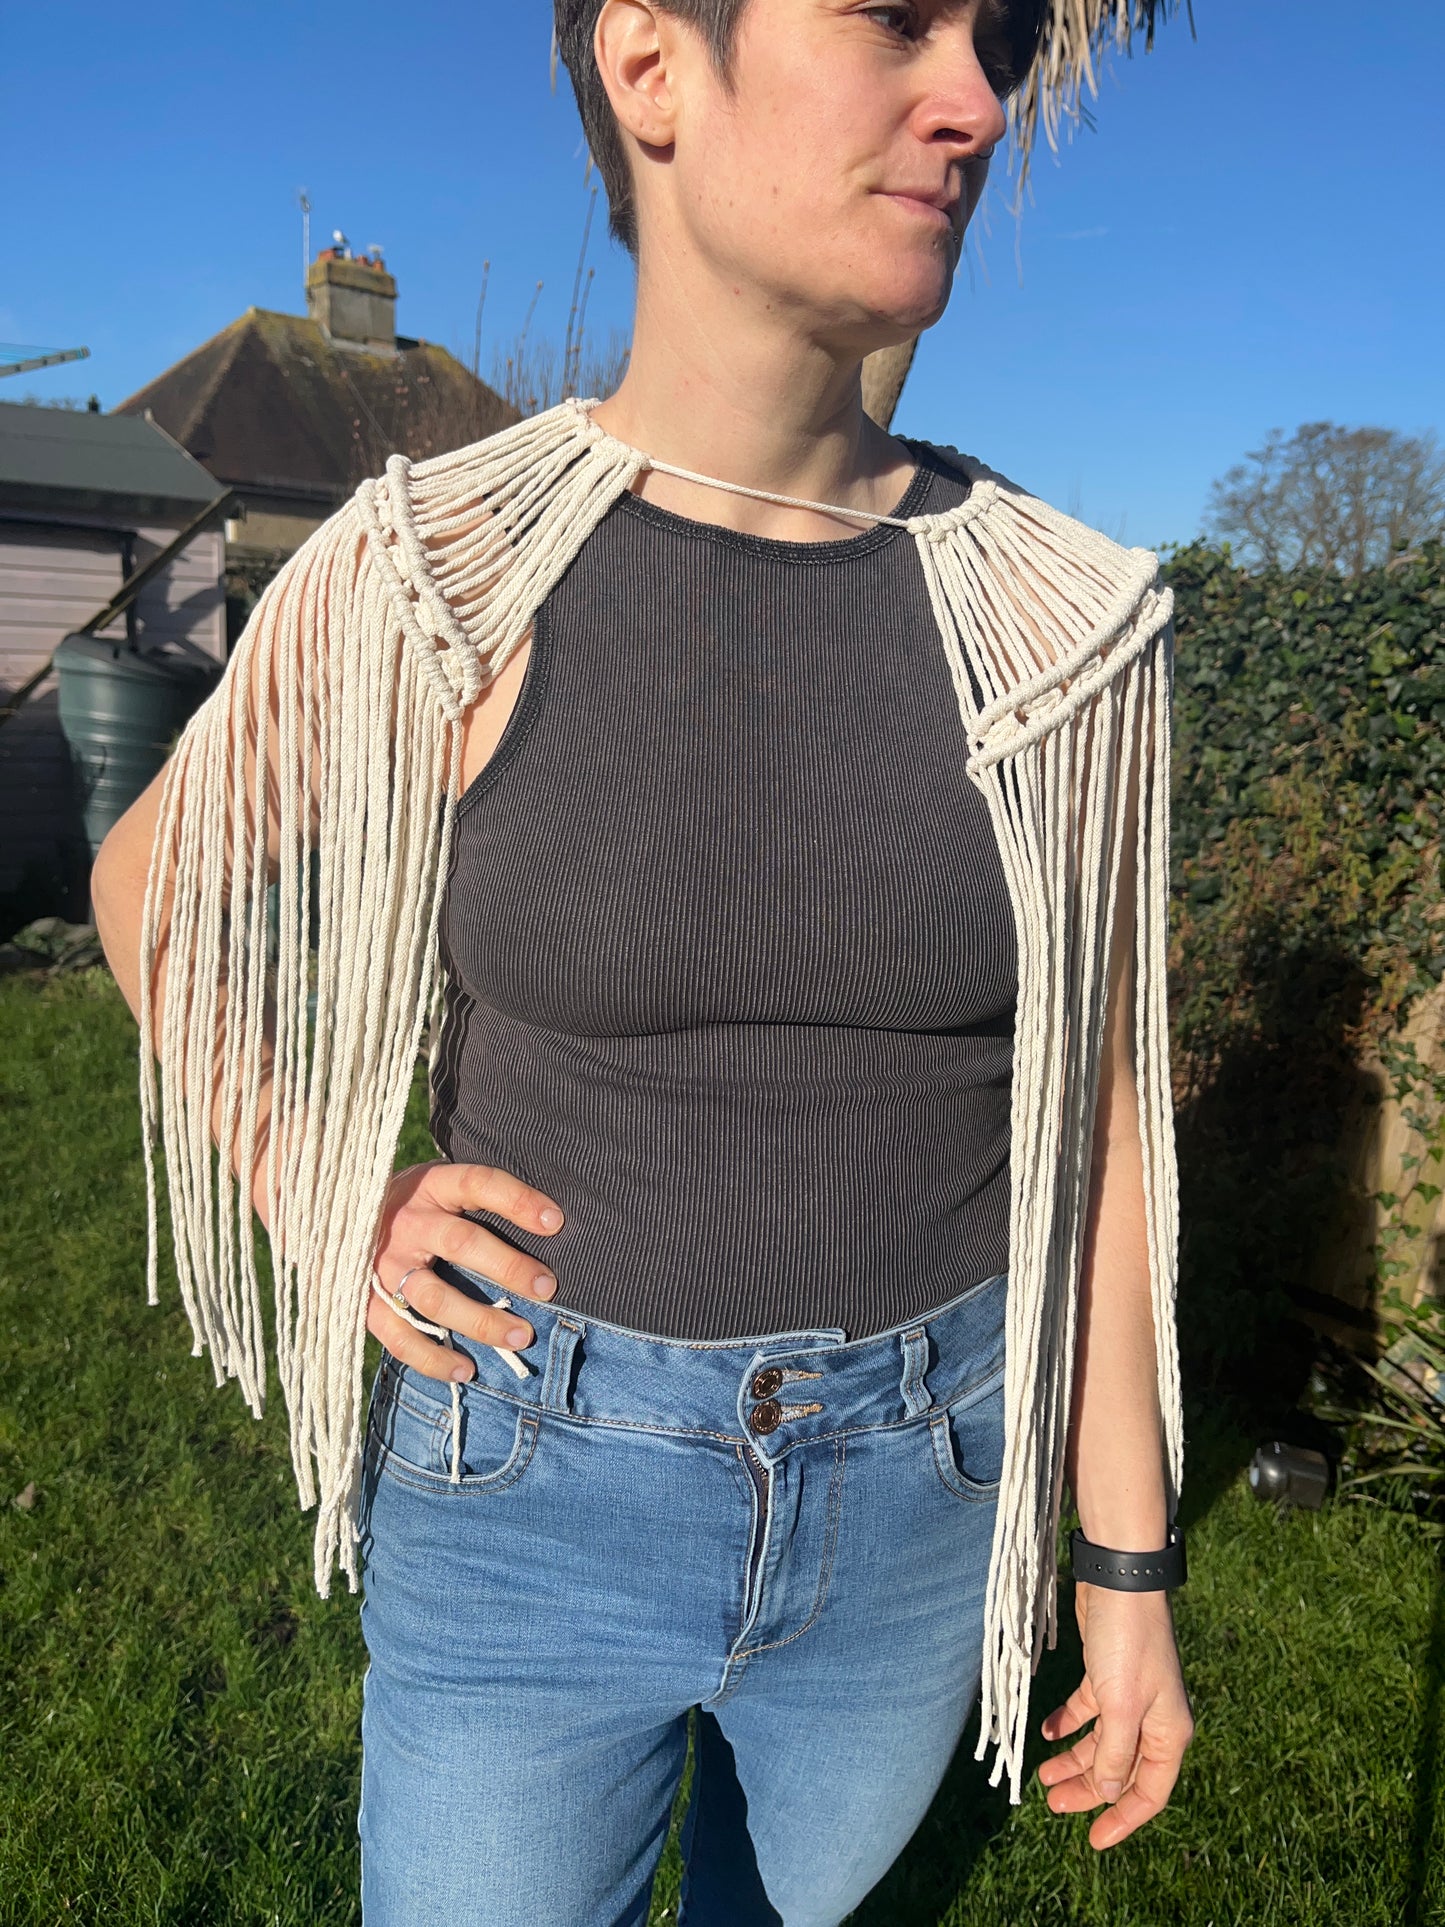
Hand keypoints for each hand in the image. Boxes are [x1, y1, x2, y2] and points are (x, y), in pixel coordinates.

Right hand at [366, 1161, 563, 1382]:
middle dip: (509, 1268)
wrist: (340, 1215)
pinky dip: (432, 1359)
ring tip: (520, 1335)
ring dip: (480, 1320)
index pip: (478, 1184)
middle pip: (462, 1244)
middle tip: (547, 1288)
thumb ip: (478, 1200)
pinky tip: (467, 1369)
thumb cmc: (414, 1203)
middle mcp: (408, 1223)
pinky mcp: (367, 1302)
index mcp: (431, 1186)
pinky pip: (400, 1336)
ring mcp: (385, 1265)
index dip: (516, 1199)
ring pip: (434, 1297)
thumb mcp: (440, 1184)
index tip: (555, 1221)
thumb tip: (549, 1224)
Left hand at [1036, 1583, 1193, 1848]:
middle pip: (1120, 1769)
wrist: (1119, 1582)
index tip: (1094, 1840)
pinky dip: (1068, 1723)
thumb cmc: (1127, 1644)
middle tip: (1052, 1805)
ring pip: (1101, 1742)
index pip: (1149, 1792)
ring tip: (1043, 1777)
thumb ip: (1115, 1753)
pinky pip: (1087, 1711)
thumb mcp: (1121, 1706)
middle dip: (1088, 1790)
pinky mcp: (1106, 1674)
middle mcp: (1152, 1719)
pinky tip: (1047, 1732)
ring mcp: (1129, 1696)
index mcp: (1168, 1733)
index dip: (1123, 1820)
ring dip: (1074, 1760)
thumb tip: (1109, 1792)